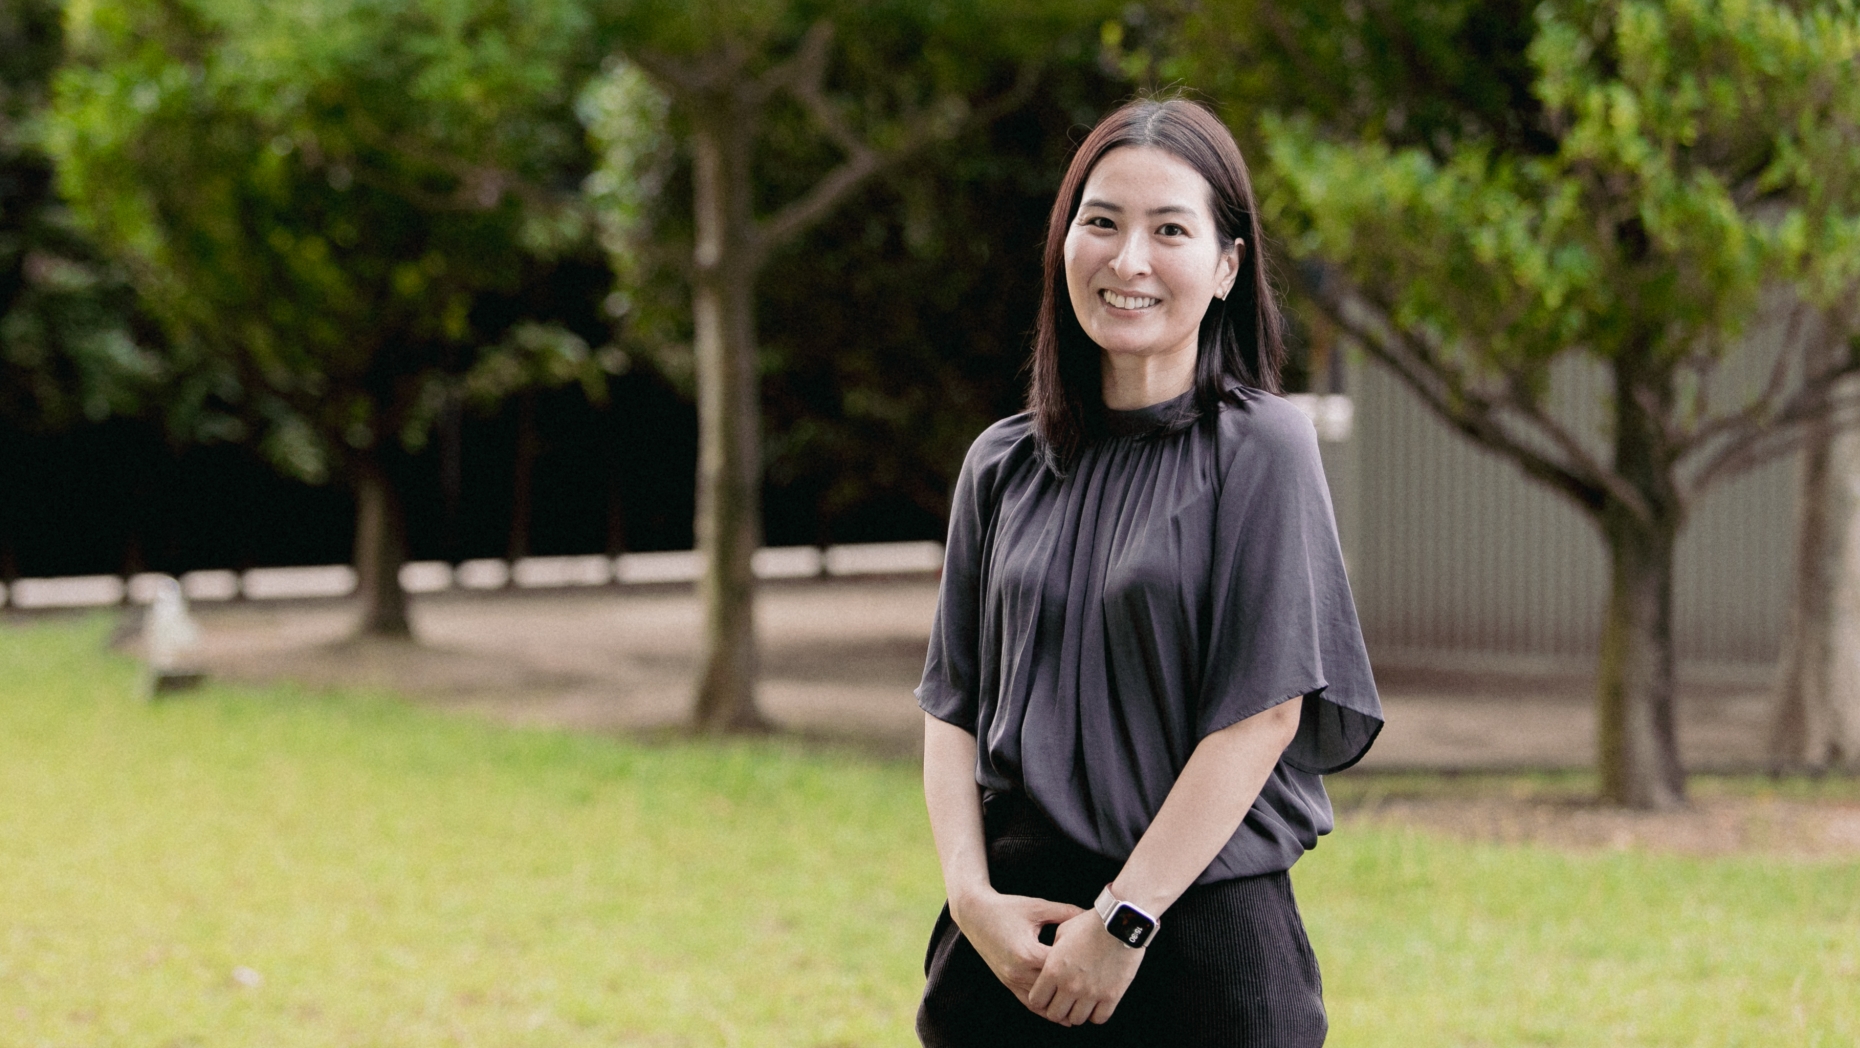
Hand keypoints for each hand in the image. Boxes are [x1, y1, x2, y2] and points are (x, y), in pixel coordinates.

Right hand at [951, 890, 1084, 1007]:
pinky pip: (1028, 1001)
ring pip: (1041, 1002)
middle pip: (1053, 989)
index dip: (1080, 966)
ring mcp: (1011, 979)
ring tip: (1082, 1007)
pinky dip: (1044, 1007)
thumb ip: (1066, 912)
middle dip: (1073, 990)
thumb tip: (1092, 915)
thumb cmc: (1007, 908)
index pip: (1060, 968)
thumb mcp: (1038, 907)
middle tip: (1096, 991)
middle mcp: (1018, 971)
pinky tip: (1059, 1010)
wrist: (975, 914)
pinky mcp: (1007, 982)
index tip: (1098, 964)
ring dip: (1060, 1005)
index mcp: (1027, 952)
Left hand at [1026, 908, 1144, 1025]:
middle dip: (1057, 1009)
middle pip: (1055, 1015)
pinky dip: (1096, 1014)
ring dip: (1077, 1012)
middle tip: (1064, 1002)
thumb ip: (1053, 952)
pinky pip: (1099, 1018)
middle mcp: (1070, 985)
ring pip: (1076, 1020)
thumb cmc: (1090, 923)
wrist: (1120, 922)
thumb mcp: (1063, 932)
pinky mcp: (1111, 996)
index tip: (1048, 995)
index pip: (1036, 1000)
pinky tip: (1097, 1003)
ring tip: (1081, 1002)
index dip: (1040, 999)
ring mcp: (1091, 993)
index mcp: (1053, 969)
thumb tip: (1051, 962)